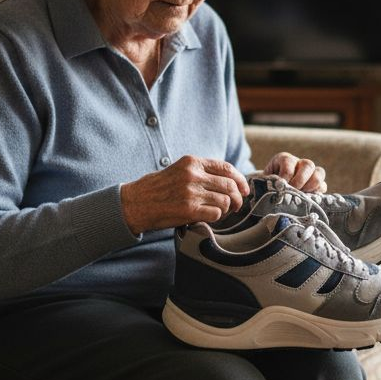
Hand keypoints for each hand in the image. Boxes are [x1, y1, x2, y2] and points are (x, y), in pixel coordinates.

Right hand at [119, 156, 249, 233]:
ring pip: (225, 200)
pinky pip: (216, 213)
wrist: (136, 203)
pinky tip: (209, 217)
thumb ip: (201, 172)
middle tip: (235, 205)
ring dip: (226, 209)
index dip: (240, 180)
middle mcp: (193, 175)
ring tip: (219, 212)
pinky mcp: (188, 210)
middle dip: (237, 198)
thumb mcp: (179, 170)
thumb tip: (229, 181)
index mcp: (192, 162)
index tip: (244, 189)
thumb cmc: (158, 188)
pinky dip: (217, 217)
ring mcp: (191, 192)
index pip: (226, 168)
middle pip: (230, 185)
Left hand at [263, 151, 326, 192]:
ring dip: (310, 187)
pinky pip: (323, 186)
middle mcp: (299, 163)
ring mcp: (310, 173)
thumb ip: (268, 184)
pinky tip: (306, 200)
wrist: (270, 191)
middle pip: (308, 165)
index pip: (288, 163)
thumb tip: (274, 192)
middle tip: (292, 192)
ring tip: (300, 196)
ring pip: (319, 173)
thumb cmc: (266, 186)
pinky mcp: (317, 184)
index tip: (279, 187)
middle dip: (300, 181)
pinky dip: (316, 194)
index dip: (285, 177)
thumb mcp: (264, 183)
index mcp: (284, 159)